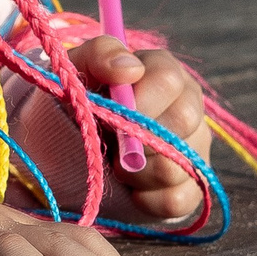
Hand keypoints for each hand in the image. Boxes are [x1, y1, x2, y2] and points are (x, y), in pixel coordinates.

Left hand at [67, 36, 209, 225]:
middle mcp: (188, 108)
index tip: (110, 111)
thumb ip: (99, 55)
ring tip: (113, 161)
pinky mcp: (190, 188)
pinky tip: (128, 187)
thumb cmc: (73, 100)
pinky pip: (178, 200)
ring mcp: (194, 149)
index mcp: (163, 73)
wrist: (62, 144)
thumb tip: (129, 68)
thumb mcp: (74, 69)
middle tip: (110, 139)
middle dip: (137, 136)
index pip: (168, 79)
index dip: (139, 98)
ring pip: (180, 164)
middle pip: (183, 121)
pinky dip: (145, 198)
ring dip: (136, 170)